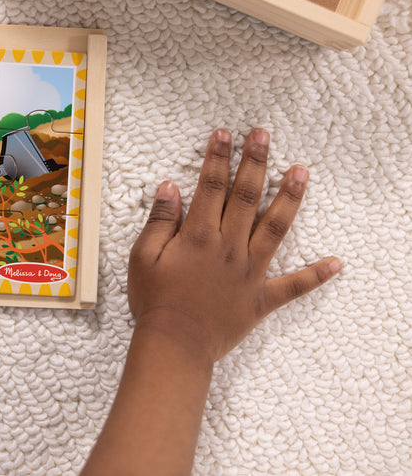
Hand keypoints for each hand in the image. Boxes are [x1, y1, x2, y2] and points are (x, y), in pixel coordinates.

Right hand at [128, 129, 340, 364]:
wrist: (174, 346)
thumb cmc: (155, 301)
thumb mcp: (143, 257)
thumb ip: (159, 220)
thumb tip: (169, 187)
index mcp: (199, 235)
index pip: (210, 185)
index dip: (218, 157)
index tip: (225, 134)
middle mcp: (229, 247)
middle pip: (246, 196)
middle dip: (255, 162)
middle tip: (263, 135)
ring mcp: (249, 271)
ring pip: (275, 228)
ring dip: (289, 198)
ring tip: (301, 171)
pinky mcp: (261, 297)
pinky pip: (294, 286)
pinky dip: (317, 275)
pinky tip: (337, 263)